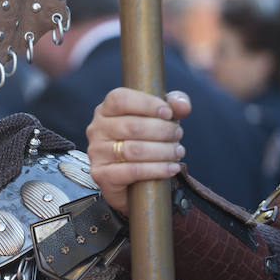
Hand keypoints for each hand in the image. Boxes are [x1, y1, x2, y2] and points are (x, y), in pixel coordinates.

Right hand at [86, 88, 190, 214]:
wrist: (130, 180)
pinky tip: (171, 168)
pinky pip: (133, 171)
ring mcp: (97, 152)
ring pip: (134, 150)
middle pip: (132, 126)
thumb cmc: (144, 142)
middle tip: (177, 135)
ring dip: (163, 151)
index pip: (120, 99)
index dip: (147, 104)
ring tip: (177, 151)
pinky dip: (157, 170)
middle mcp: (97, 129)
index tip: (168, 113)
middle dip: (163, 131)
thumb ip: (173, 105)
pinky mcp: (101, 174)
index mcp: (106, 110)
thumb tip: (182, 105)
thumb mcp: (159, 119)